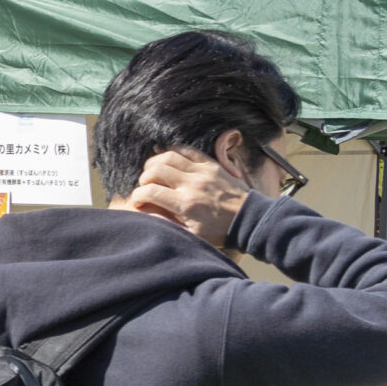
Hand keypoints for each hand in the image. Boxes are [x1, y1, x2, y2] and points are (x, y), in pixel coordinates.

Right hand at [127, 148, 250, 247]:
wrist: (249, 219)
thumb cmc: (219, 231)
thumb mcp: (191, 235)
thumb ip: (168, 224)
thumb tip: (147, 214)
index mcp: (185, 204)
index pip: (149, 192)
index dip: (137, 196)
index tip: (138, 202)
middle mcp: (191, 184)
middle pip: (155, 170)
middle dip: (144, 179)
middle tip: (146, 187)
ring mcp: (202, 171)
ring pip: (168, 156)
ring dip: (155, 163)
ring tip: (153, 172)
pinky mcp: (211, 164)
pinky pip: (187, 150)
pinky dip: (173, 151)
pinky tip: (168, 158)